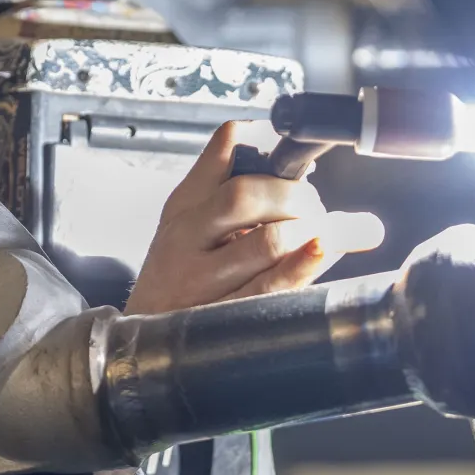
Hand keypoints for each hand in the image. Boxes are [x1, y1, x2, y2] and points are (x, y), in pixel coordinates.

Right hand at [124, 121, 383, 314]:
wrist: (139, 346)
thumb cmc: (172, 275)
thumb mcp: (181, 219)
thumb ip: (212, 172)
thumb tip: (245, 129)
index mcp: (184, 215)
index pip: (227, 168)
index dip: (274, 164)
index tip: (304, 167)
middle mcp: (189, 246)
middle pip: (245, 199)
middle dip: (296, 197)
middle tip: (319, 209)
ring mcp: (206, 286)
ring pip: (267, 242)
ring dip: (313, 229)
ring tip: (335, 232)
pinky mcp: (227, 320)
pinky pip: (271, 289)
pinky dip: (303, 266)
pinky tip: (324, 249)